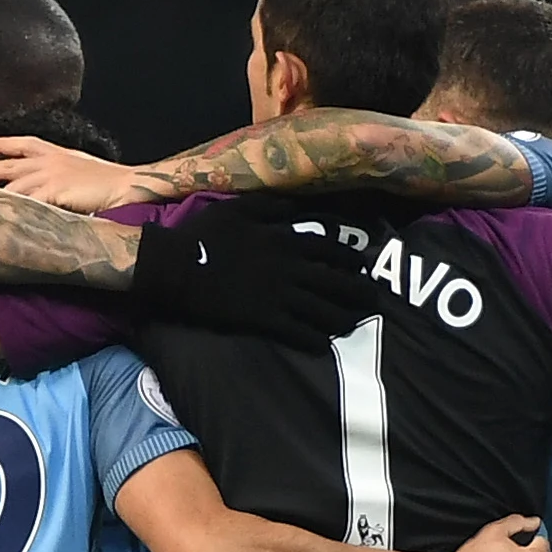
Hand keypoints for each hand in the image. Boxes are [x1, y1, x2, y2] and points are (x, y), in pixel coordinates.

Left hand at [0, 136, 148, 210]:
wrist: (125, 184)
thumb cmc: (108, 181)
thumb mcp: (81, 168)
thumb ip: (62, 172)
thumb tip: (51, 185)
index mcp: (55, 152)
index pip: (22, 144)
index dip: (1, 144)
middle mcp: (47, 161)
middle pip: (5, 164)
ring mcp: (48, 176)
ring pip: (10, 185)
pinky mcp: (53, 192)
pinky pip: (25, 202)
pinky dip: (8, 208)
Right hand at [129, 201, 376, 344]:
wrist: (177, 267)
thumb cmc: (204, 235)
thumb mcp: (239, 208)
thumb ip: (271, 206)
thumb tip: (297, 206)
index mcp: (285, 239)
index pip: (331, 249)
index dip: (351, 259)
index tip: (363, 267)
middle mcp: (290, 268)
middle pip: (337, 282)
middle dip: (360, 293)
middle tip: (374, 302)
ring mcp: (279, 296)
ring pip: (324, 310)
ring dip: (343, 318)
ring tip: (355, 325)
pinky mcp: (264, 319)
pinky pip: (298, 332)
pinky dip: (315, 340)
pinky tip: (323, 345)